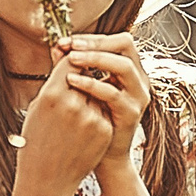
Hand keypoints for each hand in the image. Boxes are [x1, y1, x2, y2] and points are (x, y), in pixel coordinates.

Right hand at [15, 54, 114, 195]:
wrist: (47, 180)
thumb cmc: (36, 141)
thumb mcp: (37, 108)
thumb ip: (54, 81)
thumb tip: (65, 52)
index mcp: (51, 96)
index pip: (69, 61)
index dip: (71, 58)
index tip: (71, 60)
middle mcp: (73, 104)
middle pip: (86, 74)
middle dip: (82, 75)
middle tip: (77, 83)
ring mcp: (91, 118)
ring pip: (97, 91)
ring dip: (90, 95)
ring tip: (74, 114)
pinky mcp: (105, 130)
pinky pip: (104, 109)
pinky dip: (97, 112)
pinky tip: (82, 129)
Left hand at [58, 32, 149, 161]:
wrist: (99, 157)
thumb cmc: (86, 122)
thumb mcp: (80, 89)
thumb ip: (72, 67)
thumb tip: (57, 46)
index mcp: (127, 70)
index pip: (114, 41)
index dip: (90, 38)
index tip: (65, 41)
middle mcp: (138, 79)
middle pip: (125, 45)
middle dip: (95, 43)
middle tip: (71, 46)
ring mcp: (137, 96)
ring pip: (123, 66)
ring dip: (95, 58)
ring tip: (72, 59)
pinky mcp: (131, 114)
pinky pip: (114, 93)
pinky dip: (92, 83)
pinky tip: (72, 81)